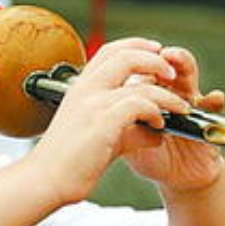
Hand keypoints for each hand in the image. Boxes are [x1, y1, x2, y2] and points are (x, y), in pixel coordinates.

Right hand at [28, 38, 200, 205]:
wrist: (45, 180)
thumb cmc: (67, 161)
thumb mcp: (99, 135)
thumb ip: (126, 128)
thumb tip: (153, 132)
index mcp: (81, 87)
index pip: (110, 51)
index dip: (137, 45)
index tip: (156, 50)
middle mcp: (85, 89)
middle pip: (126, 56)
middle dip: (156, 61)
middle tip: (171, 74)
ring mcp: (92, 104)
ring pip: (140, 84)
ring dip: (166, 95)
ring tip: (179, 107)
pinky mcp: (102, 123)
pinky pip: (138, 105)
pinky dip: (155, 112)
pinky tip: (158, 126)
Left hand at [121, 47, 224, 194]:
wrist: (178, 179)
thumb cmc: (151, 158)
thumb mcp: (126, 141)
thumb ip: (114, 124)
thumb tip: (95, 109)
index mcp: (146, 94)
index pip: (142, 68)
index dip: (138, 59)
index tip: (130, 56)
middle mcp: (169, 93)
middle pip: (167, 65)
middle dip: (163, 55)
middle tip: (160, 53)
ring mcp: (189, 104)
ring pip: (189, 77)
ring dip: (184, 65)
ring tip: (176, 60)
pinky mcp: (207, 120)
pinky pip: (213, 107)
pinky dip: (213, 99)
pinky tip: (212, 97)